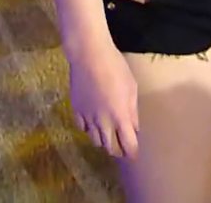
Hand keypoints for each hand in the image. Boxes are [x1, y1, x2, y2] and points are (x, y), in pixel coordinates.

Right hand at [67, 42, 140, 158]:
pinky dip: (89, 129)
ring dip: (103, 140)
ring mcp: (87, 117)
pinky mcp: (76, 110)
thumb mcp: (131, 88)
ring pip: (95, 140)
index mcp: (120, 117)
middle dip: (118, 149)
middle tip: (122, 145)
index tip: (134, 154)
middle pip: (110, 147)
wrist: (89, 55)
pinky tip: (93, 122)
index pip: (128, 145)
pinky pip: (82, 127)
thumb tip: (134, 127)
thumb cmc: (115, 68)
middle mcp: (103, 122)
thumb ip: (132, 111)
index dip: (132, 152)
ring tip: (108, 134)